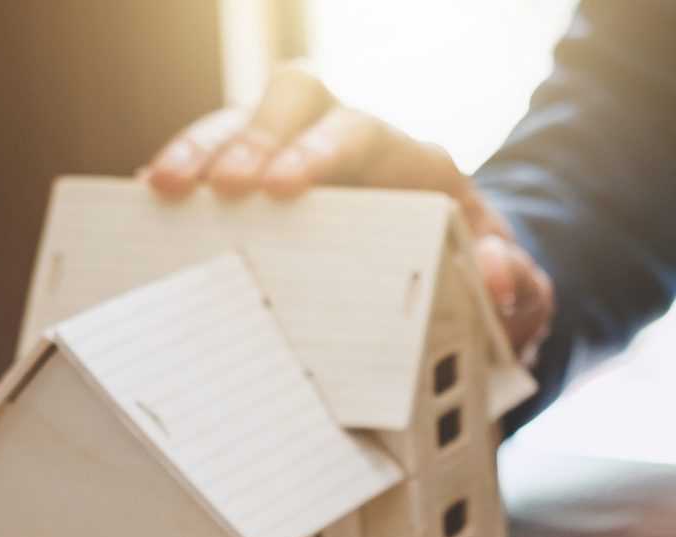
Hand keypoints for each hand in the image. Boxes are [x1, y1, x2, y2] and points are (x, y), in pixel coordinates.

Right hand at [143, 66, 552, 362]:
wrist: (475, 284)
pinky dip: (191, 167)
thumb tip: (495, 269)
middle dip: (254, 138)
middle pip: (299, 103)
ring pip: (249, 118)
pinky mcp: (274, 181)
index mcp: (420, 164)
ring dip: (205, 146)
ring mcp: (310, 156)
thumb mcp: (521, 294)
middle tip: (221, 189)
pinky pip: (225, 156)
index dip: (320, 151)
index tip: (283, 188)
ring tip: (167, 187)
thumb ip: (517, 284)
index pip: (365, 133)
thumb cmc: (491, 283)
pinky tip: (153, 196)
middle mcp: (360, 144)